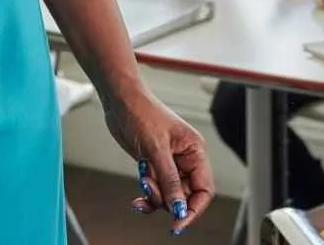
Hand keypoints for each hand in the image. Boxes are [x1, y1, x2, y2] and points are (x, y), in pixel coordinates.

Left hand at [107, 88, 213, 232]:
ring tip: (142, 181)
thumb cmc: (141, 112)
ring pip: (169, 195)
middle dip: (167, 199)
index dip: (194, 209)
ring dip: (154, 196)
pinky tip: (138, 198)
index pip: (204, 189)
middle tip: (149, 190)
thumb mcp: (155, 149)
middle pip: (185, 196)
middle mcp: (185, 160)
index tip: (178, 223)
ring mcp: (169, 164)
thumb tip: (179, 208)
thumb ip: (169, 180)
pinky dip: (148, 195)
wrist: (119, 100)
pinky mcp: (154, 165)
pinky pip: (156, 190)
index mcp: (194, 151)